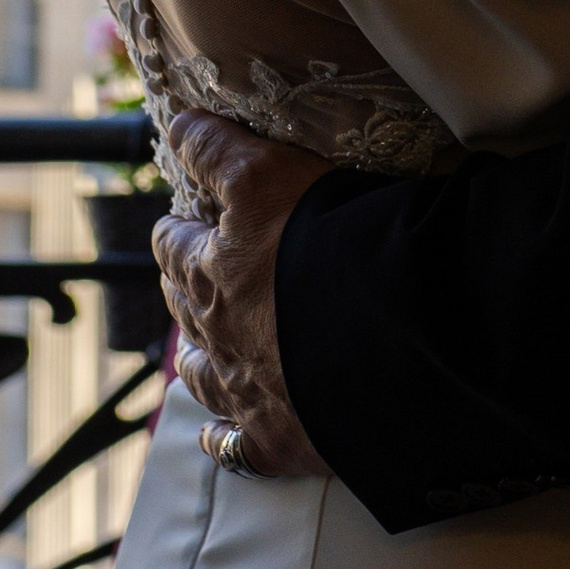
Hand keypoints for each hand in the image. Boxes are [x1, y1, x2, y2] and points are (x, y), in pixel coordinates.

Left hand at [151, 113, 331, 481]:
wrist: (395, 335)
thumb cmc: (338, 240)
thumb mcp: (273, 171)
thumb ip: (220, 148)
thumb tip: (176, 123)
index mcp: (214, 266)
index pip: (174, 242)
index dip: (178, 228)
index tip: (184, 220)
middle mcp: (217, 331)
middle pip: (183, 305)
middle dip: (185, 284)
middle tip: (196, 272)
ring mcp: (244, 390)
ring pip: (199, 372)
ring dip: (197, 353)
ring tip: (201, 345)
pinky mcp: (276, 439)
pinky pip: (231, 446)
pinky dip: (220, 435)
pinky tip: (218, 433)